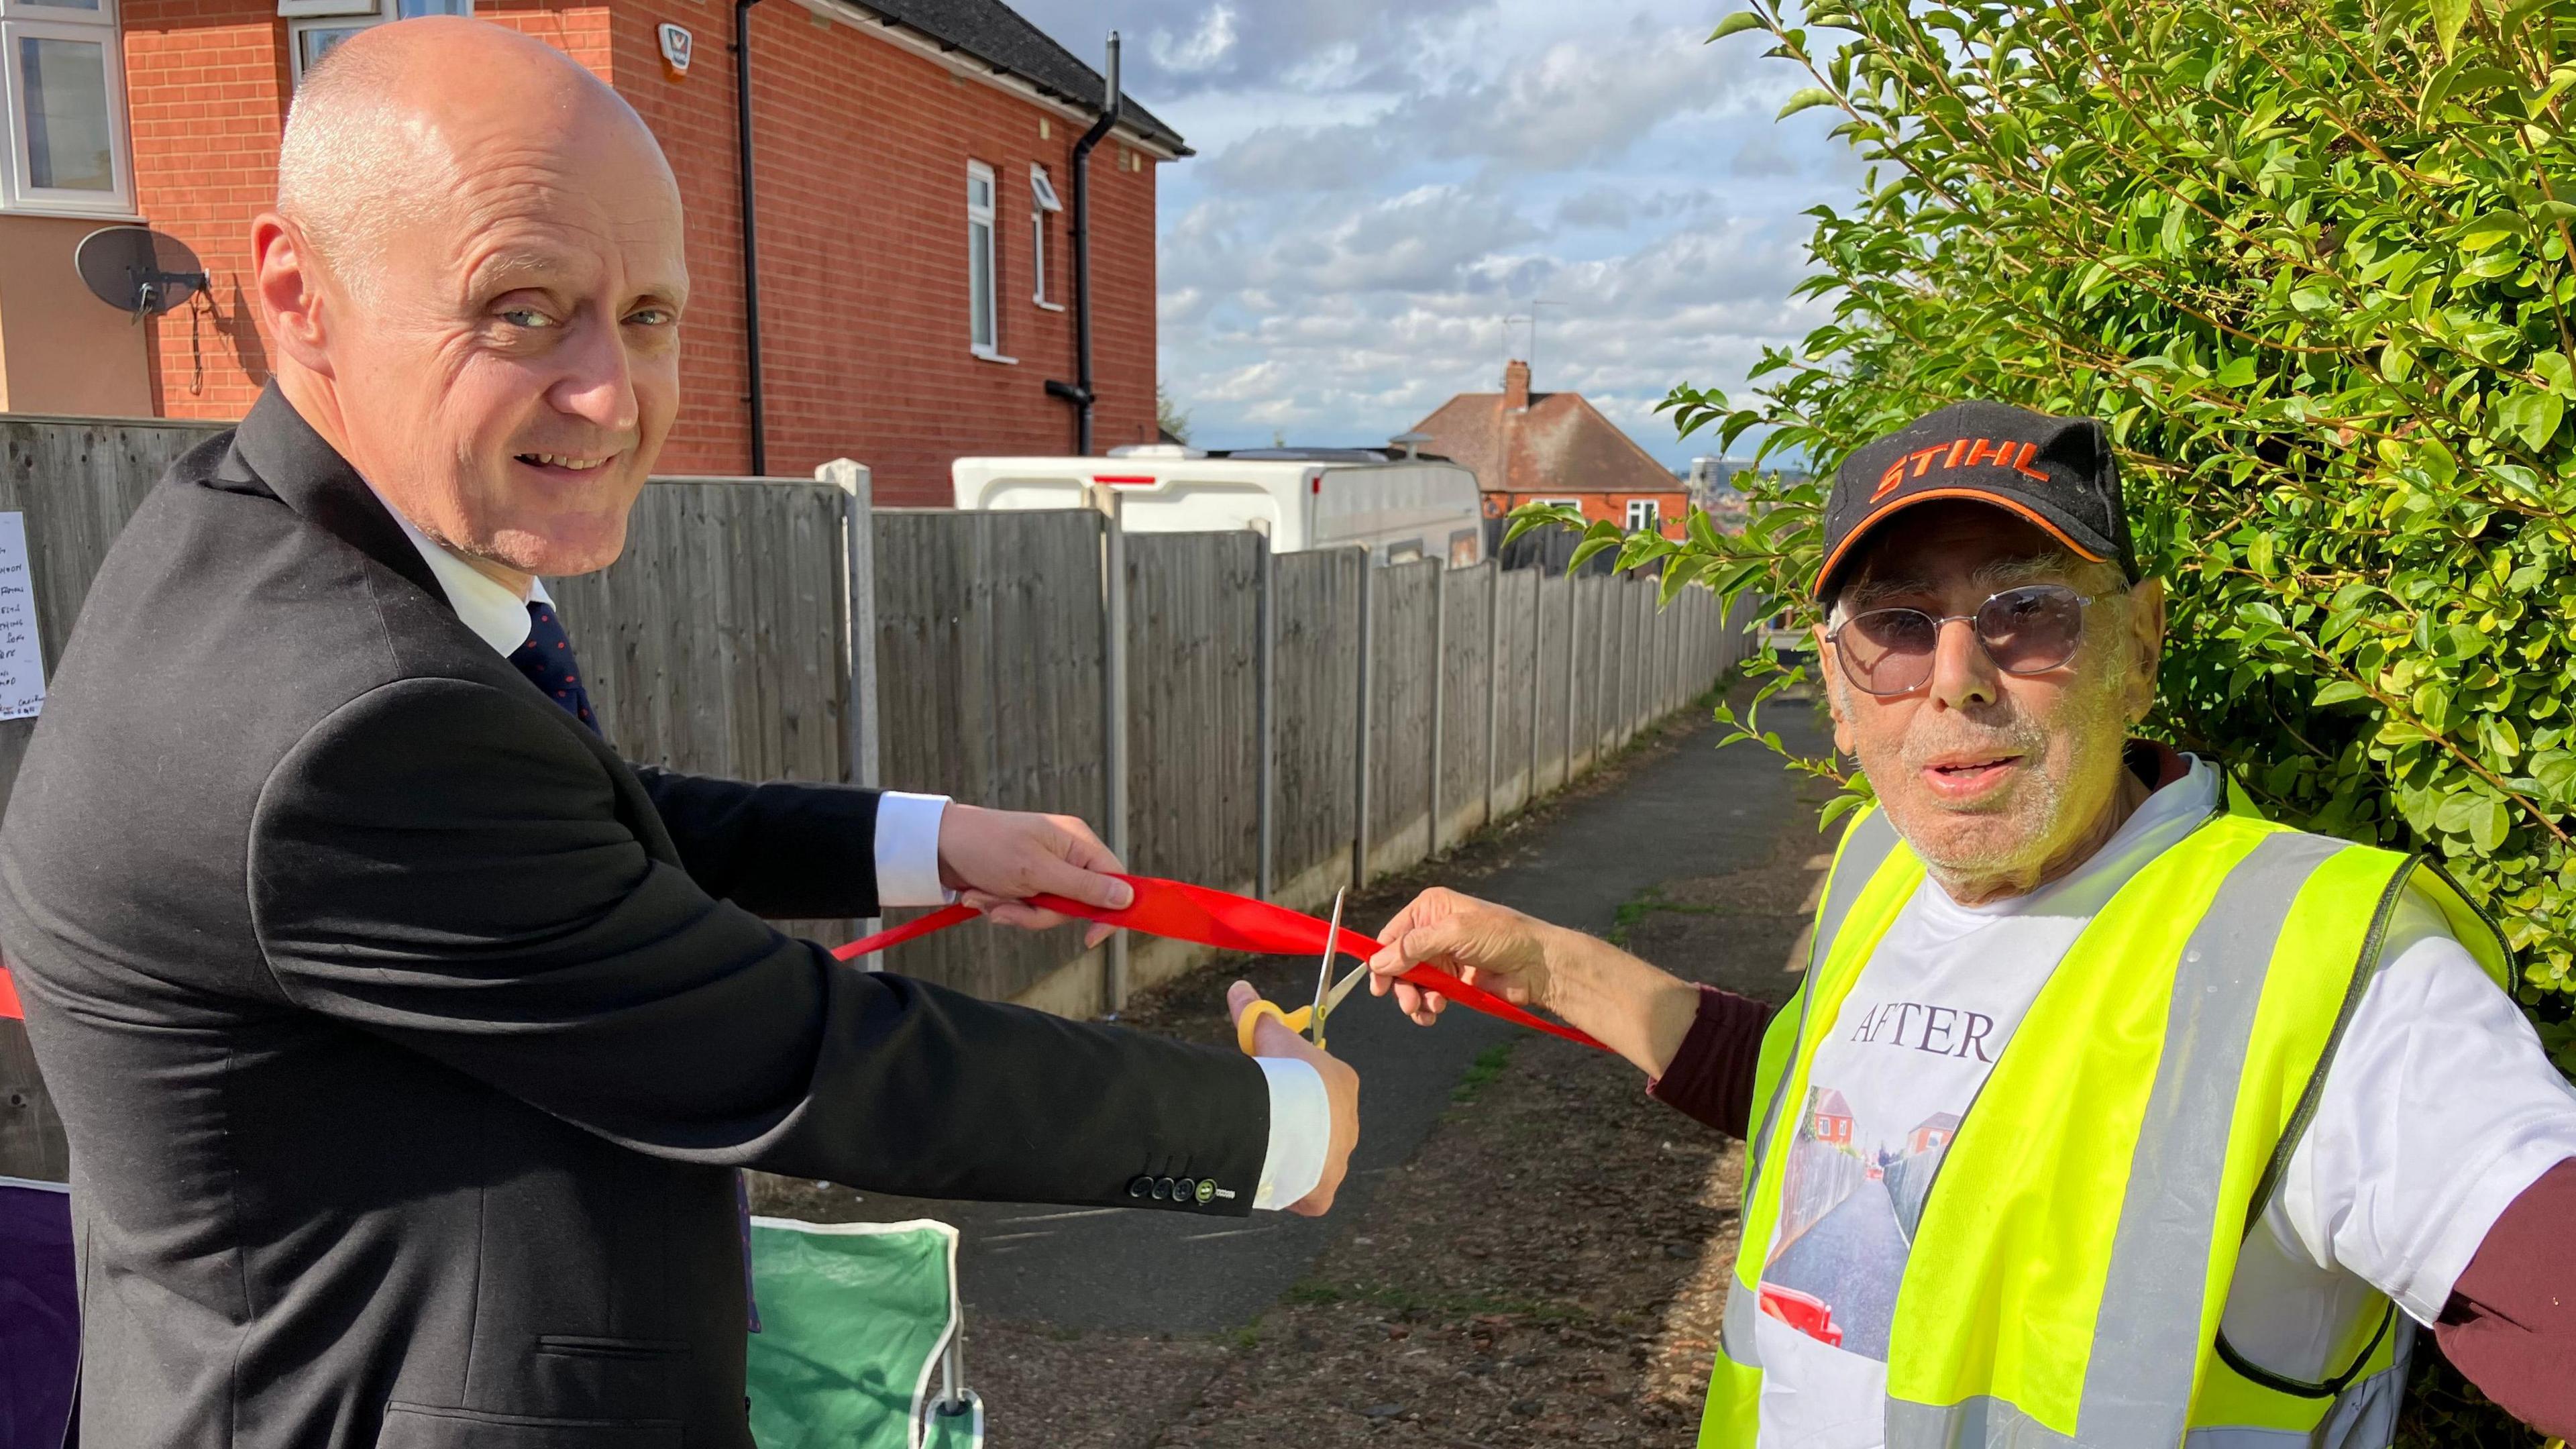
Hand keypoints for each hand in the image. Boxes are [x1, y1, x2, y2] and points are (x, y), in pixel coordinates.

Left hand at [935, 804, 1130, 947]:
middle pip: (1079, 904)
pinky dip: (1006, 909)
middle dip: (1040, 913)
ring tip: (988, 898)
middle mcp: (1067, 855)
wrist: (938, 846)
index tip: (1091, 937)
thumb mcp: (1036, 871)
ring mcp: (1046, 871)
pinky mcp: (1026, 884)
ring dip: (1017, 912)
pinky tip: (983, 896)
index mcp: (1077, 842)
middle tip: (1011, 906)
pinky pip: (1029, 910)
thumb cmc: (987, 847)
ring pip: (1050, 912)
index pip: (1114, 879)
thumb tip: (1126, 898)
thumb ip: (1083, 887)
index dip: (1108, 911)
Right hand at [1226, 980, 1358, 1216]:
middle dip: (1296, 1124)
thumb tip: (1240, 988)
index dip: (1292, 1085)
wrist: (1287, 1119)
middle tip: (1264, 1121)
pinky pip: (1309, 1193)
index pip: (1320, 1085)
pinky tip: (1272, 1180)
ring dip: (1294, 1157)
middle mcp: (1349, 1123)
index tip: (1269, 1086)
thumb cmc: (1285, 1074)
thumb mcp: (1270, 1038)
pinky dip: (1292, 1190)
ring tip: (1265, 1151)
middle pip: (1320, 1124)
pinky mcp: (1323, 1191)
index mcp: (1342, 1084)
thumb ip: (1257, 1014)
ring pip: (1315, 1159)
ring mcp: (1338, 1160)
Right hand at [1366, 886, 1560, 1025]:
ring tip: (1426, 1010)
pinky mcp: (1453, 981)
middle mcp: (1433, 931)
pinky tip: (1435, 1012)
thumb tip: (1379, 961)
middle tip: (1407, 1003)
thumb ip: (1415, 947)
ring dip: (1414, 999)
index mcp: (1430, 909)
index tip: (1378, 983)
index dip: (1381, 959)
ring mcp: (1443, 958)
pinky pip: (1429, 996)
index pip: (1392, 935)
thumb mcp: (1455, 932)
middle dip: (1400, 984)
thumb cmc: (1503, 936)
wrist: (1538, 964)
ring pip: (1412, 983)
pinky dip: (1427, 1007)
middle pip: (1398, 962)